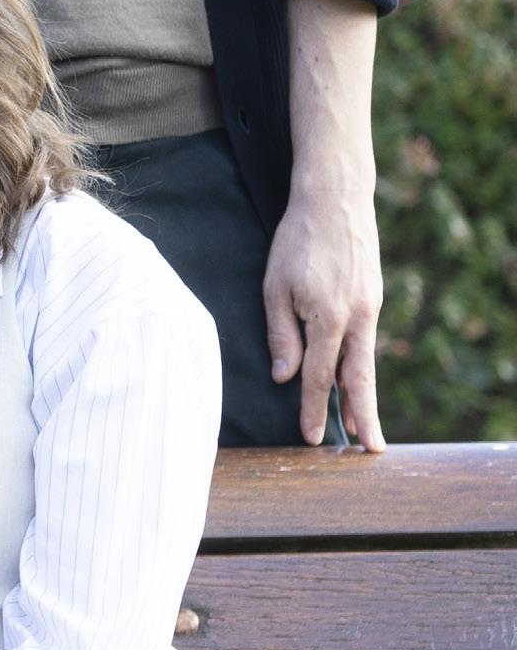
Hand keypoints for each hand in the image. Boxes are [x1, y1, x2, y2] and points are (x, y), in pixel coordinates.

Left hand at [262, 174, 384, 448]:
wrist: (336, 198)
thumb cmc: (297, 240)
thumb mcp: (275, 286)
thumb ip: (281, 334)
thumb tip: (285, 377)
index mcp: (329, 317)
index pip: (319, 376)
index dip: (313, 410)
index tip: (310, 438)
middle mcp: (357, 317)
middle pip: (359, 380)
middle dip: (363, 417)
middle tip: (370, 450)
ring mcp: (370, 307)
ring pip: (366, 362)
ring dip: (364, 396)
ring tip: (365, 429)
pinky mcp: (373, 298)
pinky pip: (365, 341)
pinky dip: (360, 366)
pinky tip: (353, 381)